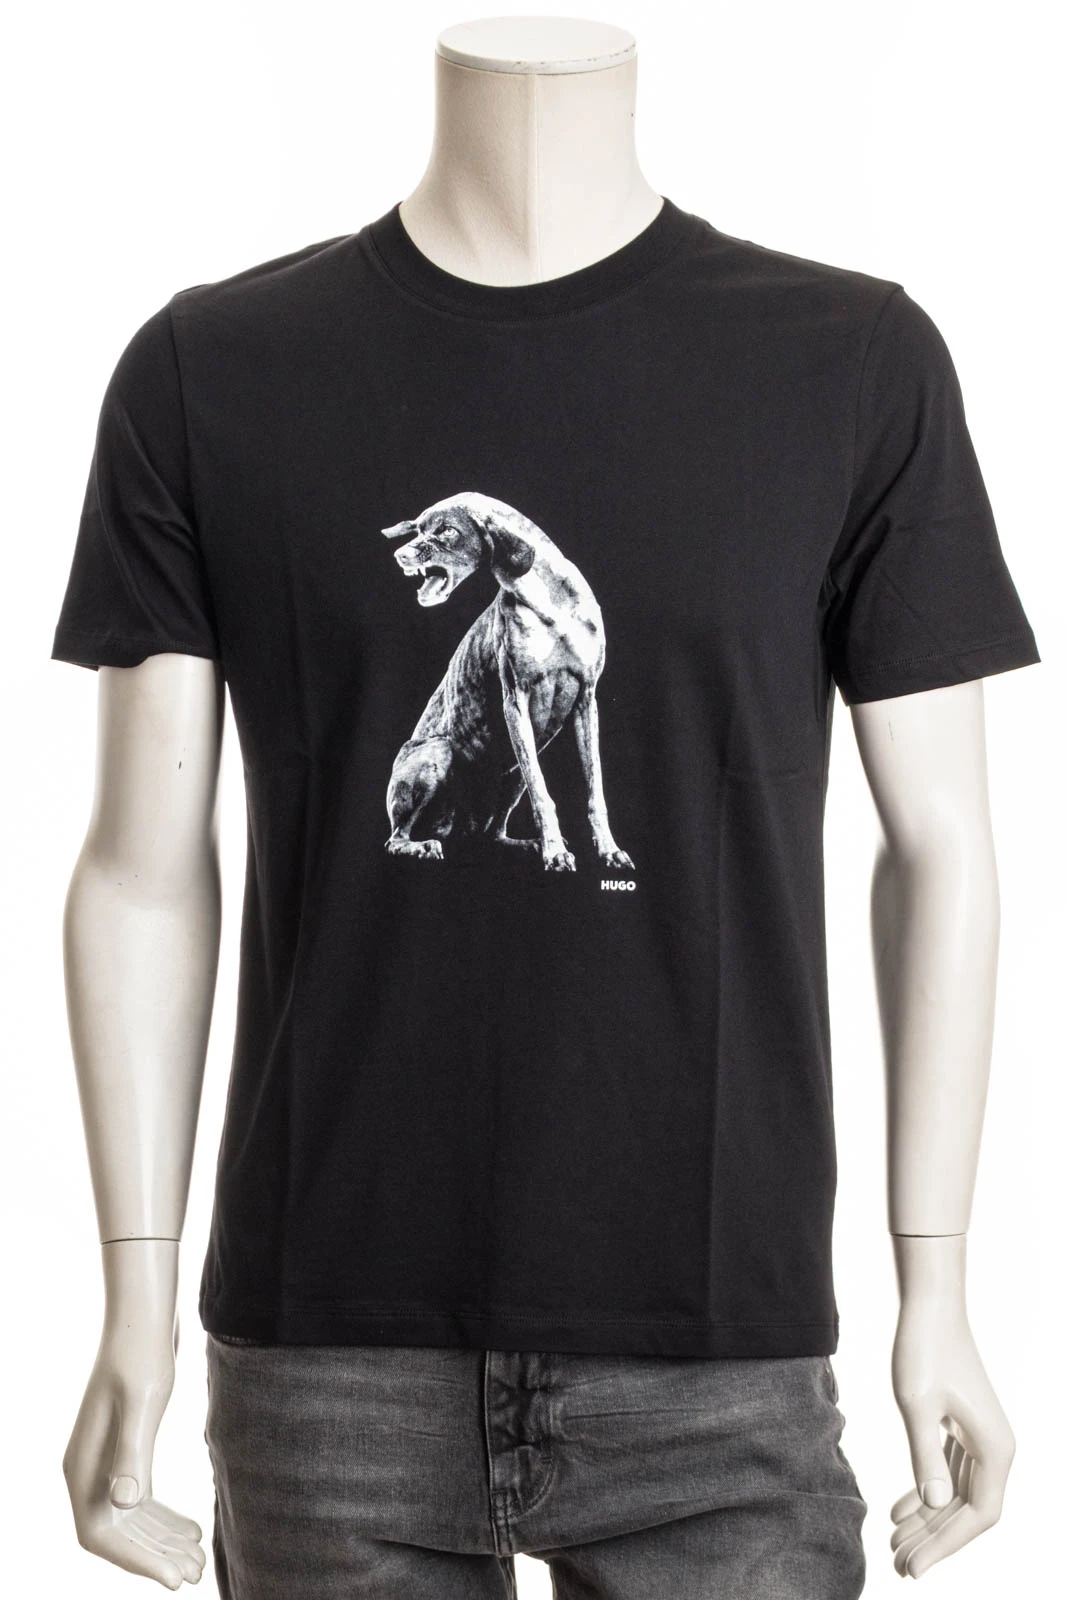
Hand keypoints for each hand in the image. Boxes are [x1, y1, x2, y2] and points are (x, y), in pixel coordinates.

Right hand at [62, 1309, 205, 1588]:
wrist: (144, 1316)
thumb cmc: (142, 1355)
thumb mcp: (144, 1402)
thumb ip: (133, 1452)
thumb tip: (126, 1503)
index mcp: (82, 1467)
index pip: (103, 1535)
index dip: (138, 1561)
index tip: (176, 1578)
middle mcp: (88, 1468)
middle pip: (118, 1534)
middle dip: (156, 1557)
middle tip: (198, 1573)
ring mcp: (105, 1460)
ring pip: (131, 1519)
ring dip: (163, 1541)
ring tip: (202, 1558)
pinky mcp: (126, 1447)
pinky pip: (141, 1497)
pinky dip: (164, 1518)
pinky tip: (194, 1528)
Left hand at [889, 1300, 1015, 1578]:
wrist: (929, 1305)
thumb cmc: (924, 1348)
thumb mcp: (917, 1403)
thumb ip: (926, 1455)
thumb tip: (936, 1506)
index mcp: (995, 1448)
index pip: (978, 1515)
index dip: (948, 1544)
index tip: (915, 1565)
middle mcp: (995, 1448)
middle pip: (967, 1510)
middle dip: (934, 1540)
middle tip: (897, 1564)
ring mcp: (980, 1436)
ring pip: (957, 1494)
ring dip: (928, 1520)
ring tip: (894, 1544)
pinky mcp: (962, 1425)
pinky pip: (948, 1472)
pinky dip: (925, 1492)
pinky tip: (898, 1509)